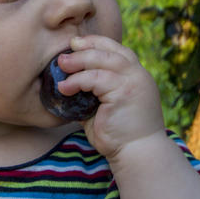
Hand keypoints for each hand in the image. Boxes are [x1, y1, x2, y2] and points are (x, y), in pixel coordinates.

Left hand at [55, 35, 165, 156]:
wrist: (137, 155)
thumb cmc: (119, 136)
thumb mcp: (104, 108)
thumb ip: (92, 93)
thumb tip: (67, 84)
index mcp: (136, 76)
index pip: (117, 50)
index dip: (96, 43)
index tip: (76, 44)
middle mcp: (138, 75)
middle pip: (110, 50)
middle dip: (85, 47)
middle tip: (64, 54)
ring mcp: (134, 82)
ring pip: (103, 60)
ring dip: (79, 61)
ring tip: (61, 66)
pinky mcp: (125, 92)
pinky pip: (97, 78)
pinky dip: (78, 80)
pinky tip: (65, 88)